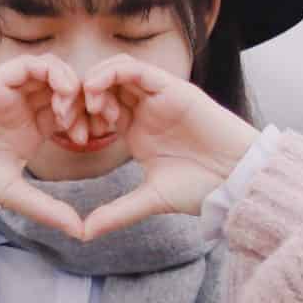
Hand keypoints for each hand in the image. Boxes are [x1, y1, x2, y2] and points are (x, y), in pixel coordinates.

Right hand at [0, 54, 91, 237]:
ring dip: (70, 85)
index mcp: (34, 126)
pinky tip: (61, 94)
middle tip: (89, 122)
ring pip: (54, 70)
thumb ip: (49, 209)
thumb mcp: (16, 193)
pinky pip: (32, 63)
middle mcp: (26, 105)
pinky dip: (53, 72)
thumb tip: (80, 233)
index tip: (92, 138)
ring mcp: (13, 90)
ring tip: (70, 111)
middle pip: (67, 88)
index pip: (71, 111)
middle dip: (84, 101)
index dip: (86, 119)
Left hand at [71, 55, 259, 239]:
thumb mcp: (150, 199)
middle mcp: (145, 108)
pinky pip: (137, 69)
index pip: (99, 109)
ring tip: (83, 104)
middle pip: (103, 85)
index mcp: (136, 129)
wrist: (236, 180)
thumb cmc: (201, 188)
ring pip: (117, 70)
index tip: (67, 137)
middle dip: (79, 97)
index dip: (78, 117)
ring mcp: (159, 96)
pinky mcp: (173, 88)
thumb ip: (117, 212)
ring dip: (94, 81)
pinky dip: (113, 74)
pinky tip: (98, 92)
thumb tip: (84, 233)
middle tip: (67, 118)